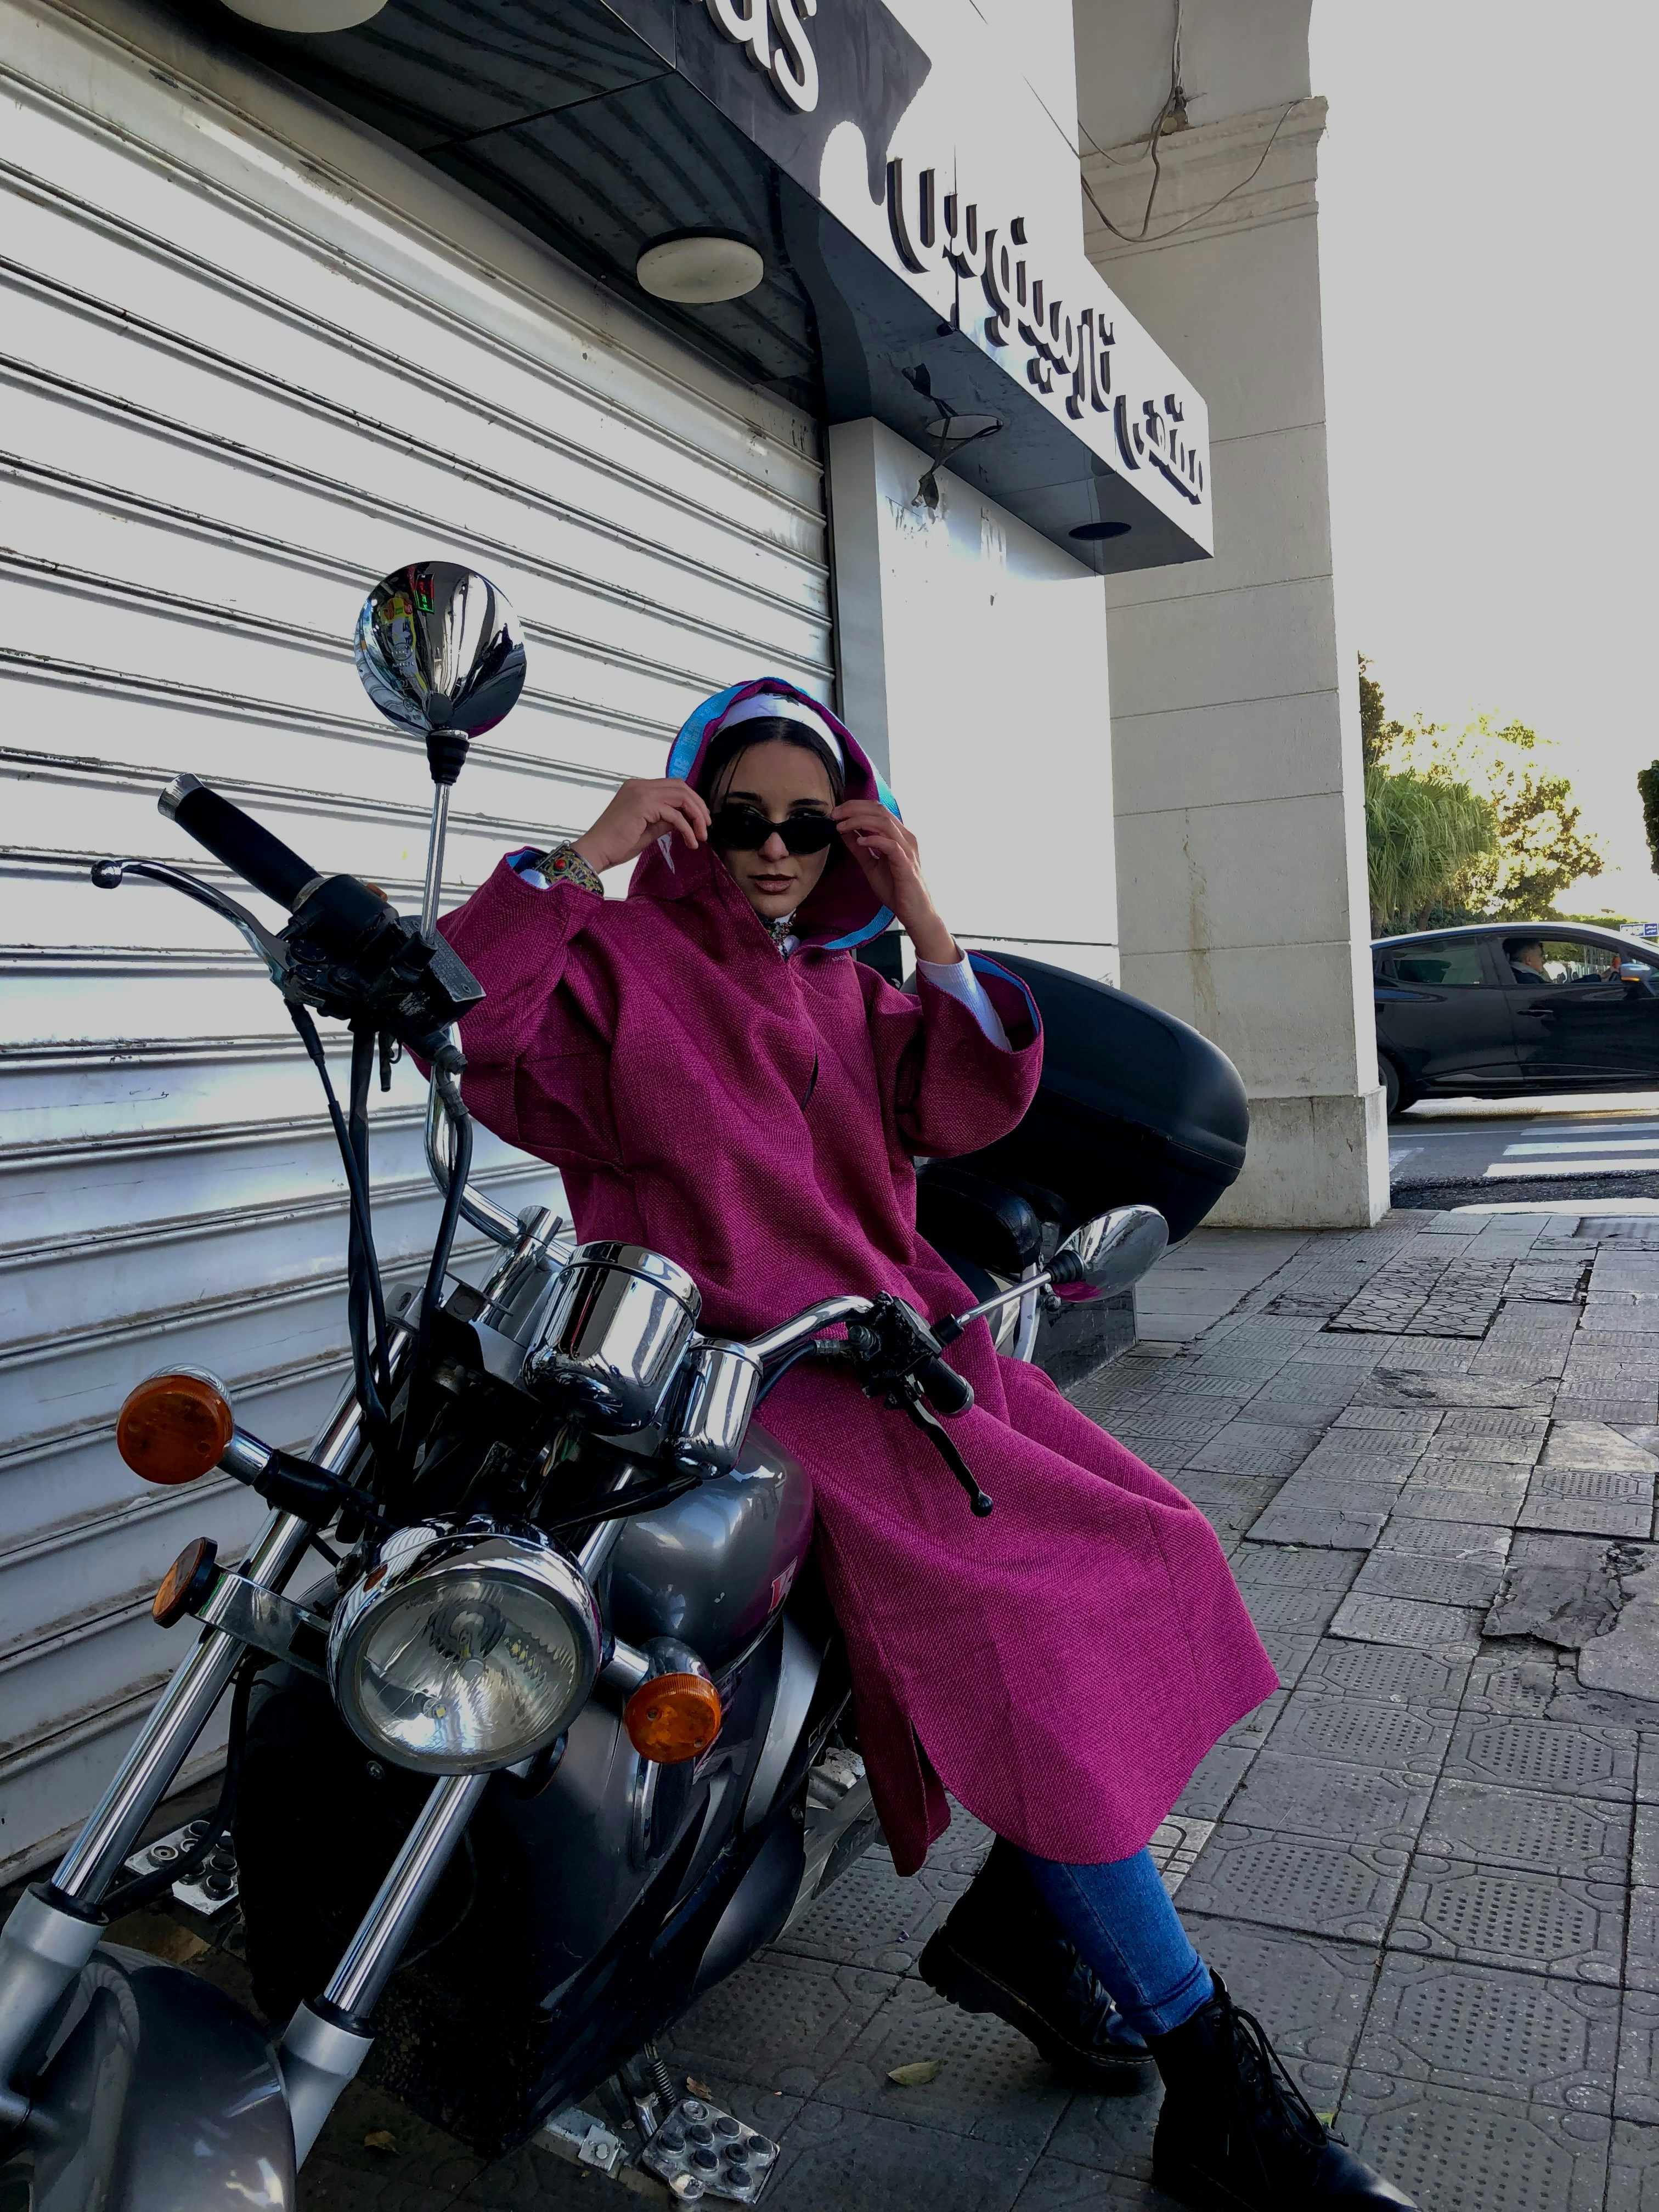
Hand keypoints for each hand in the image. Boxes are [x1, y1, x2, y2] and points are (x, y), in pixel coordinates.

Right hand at [573, 779, 709, 873]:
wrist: (596, 852)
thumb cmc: (617, 844)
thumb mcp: (648, 829)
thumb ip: (665, 819)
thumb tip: (684, 819)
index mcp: (638, 788)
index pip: (673, 786)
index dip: (691, 801)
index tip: (700, 821)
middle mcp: (639, 785)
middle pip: (681, 786)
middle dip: (698, 806)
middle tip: (706, 827)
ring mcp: (640, 792)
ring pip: (681, 797)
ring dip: (696, 816)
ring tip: (701, 836)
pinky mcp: (643, 805)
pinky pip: (674, 814)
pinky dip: (686, 828)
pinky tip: (691, 842)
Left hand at [833, 801, 957, 964]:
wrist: (915, 913)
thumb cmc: (897, 889)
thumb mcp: (871, 865)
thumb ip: (859, 848)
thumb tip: (844, 831)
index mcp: (898, 835)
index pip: (877, 809)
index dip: (855, 806)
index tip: (836, 813)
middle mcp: (905, 837)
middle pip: (880, 810)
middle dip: (853, 809)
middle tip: (834, 815)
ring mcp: (907, 849)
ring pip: (884, 823)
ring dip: (859, 821)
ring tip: (842, 826)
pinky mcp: (906, 864)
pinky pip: (891, 845)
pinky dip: (873, 840)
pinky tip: (859, 842)